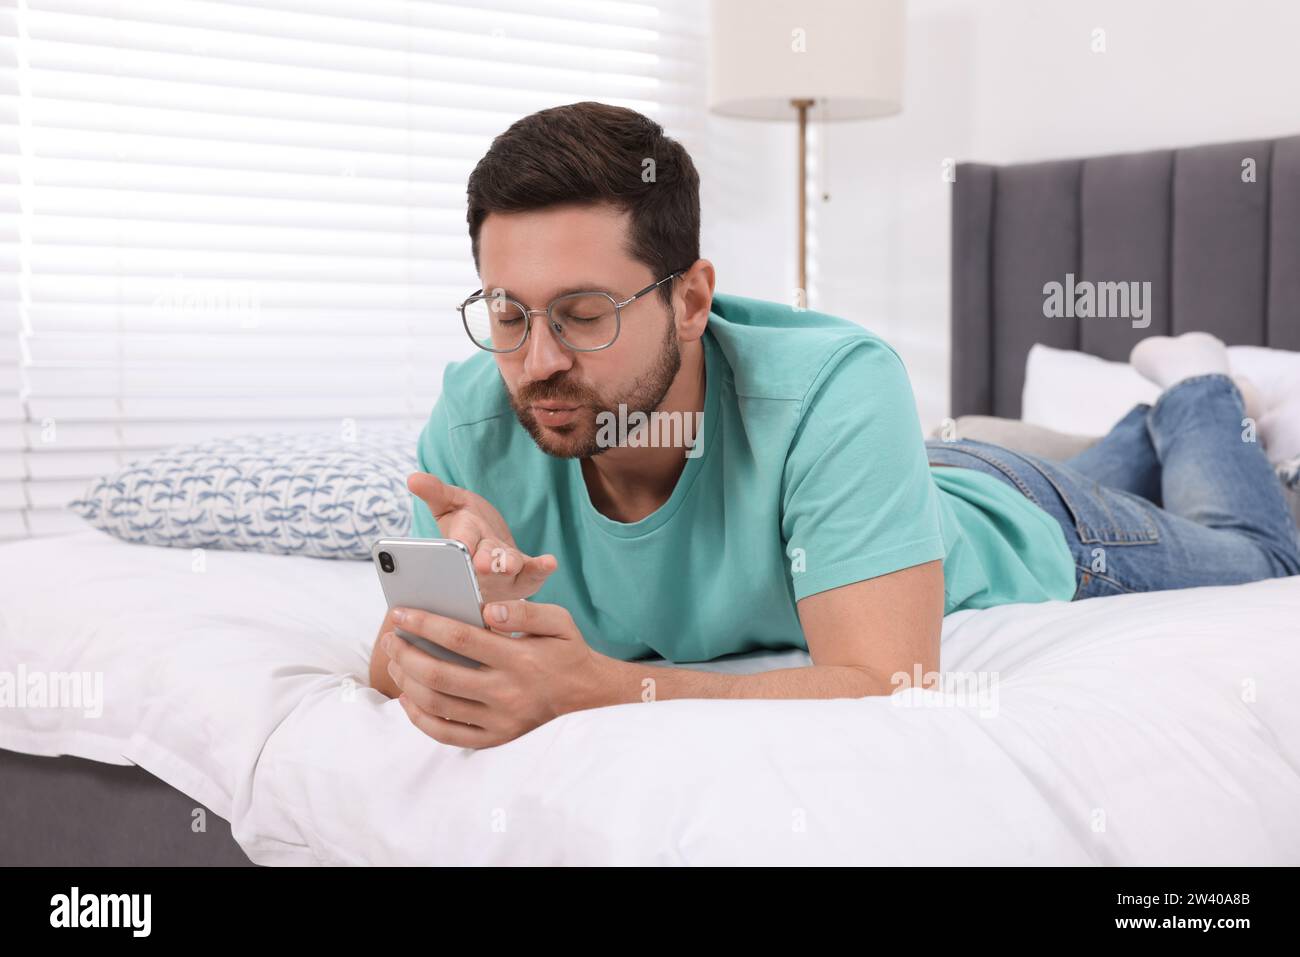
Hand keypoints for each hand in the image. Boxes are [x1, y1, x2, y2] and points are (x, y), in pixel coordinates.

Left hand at [381, 599, 609, 748]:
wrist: (587, 695)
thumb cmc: (566, 651)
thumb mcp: (559, 621)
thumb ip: (525, 611)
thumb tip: (487, 611)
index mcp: (519, 660)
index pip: (460, 639)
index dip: (424, 624)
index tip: (400, 613)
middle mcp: (507, 693)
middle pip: (440, 675)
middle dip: (406, 654)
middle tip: (390, 638)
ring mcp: (499, 720)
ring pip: (438, 705)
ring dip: (407, 682)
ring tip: (396, 662)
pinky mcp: (494, 738)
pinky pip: (446, 734)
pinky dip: (419, 718)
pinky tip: (407, 698)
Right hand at [408, 471, 556, 602]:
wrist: (489, 553)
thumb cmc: (467, 526)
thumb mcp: (450, 504)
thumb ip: (435, 492)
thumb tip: (413, 478)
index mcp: (460, 542)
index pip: (458, 543)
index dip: (460, 546)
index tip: (460, 546)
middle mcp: (480, 562)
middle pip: (482, 560)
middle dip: (484, 563)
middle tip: (484, 566)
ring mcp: (503, 571)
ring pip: (507, 569)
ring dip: (509, 566)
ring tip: (512, 564)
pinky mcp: (524, 574)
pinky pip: (533, 572)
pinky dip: (541, 568)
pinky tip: (550, 562)